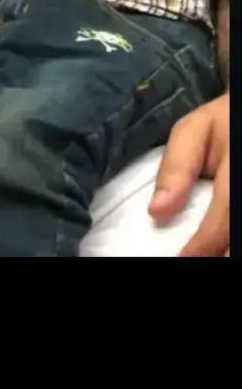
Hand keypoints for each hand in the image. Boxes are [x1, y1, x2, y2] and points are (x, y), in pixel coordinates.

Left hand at [148, 94, 229, 255]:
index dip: (206, 242)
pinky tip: (217, 250)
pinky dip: (229, 243)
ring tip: (205, 257)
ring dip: (226, 251)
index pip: (225, 211)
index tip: (184, 259)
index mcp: (235, 164)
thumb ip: (176, 168)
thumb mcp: (192, 132)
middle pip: (237, 230)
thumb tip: (156, 211)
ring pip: (241, 235)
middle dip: (220, 253)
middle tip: (193, 261)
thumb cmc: (219, 126)